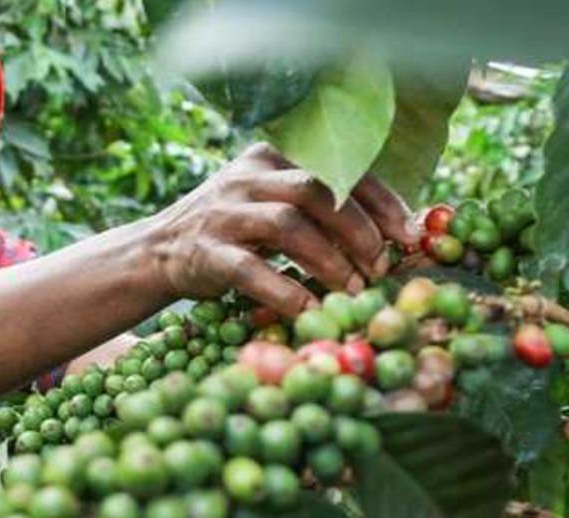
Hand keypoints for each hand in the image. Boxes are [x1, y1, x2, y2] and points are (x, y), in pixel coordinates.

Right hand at [149, 142, 419, 315]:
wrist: (158, 251)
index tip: (409, 235)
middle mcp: (247, 177)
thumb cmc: (232, 231)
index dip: (381, 202)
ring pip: (289, 226)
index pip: (339, 170)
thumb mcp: (270, 202)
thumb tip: (393, 234)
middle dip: (359, 230)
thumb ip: (319, 207)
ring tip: (353, 289)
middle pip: (317, 191)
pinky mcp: (205, 252)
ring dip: (330, 261)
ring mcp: (223, 213)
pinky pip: (251, 270)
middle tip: (381, 267)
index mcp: (272, 157)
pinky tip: (308, 310)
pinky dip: (285, 290)